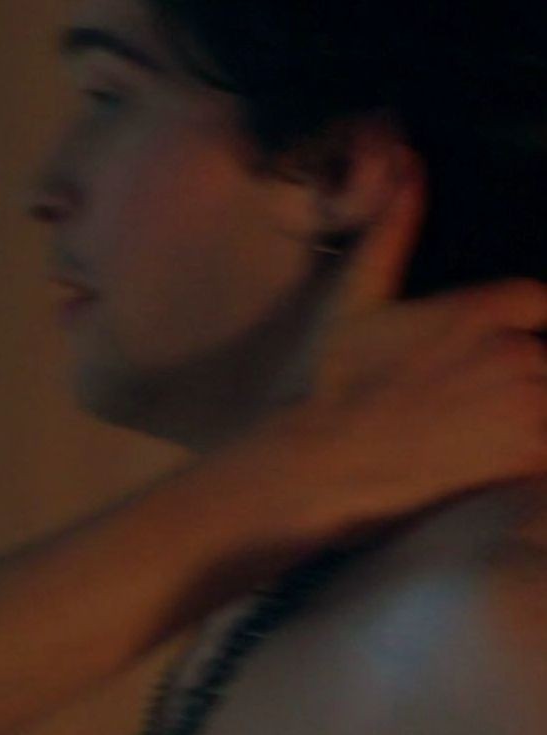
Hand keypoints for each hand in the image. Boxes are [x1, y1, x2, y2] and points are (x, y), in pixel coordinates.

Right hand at [250, 146, 546, 536]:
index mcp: (483, 308)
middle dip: (516, 377)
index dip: (516, 329)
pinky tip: (496, 458)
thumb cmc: (332, 382)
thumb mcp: (354, 301)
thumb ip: (393, 235)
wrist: (319, 461)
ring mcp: (524, 404)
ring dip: (525, 414)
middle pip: (544, 358)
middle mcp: (515, 351)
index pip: (536, 304)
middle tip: (465, 397)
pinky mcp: (522, 455)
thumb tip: (408, 165)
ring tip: (482, 428)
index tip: (483, 357)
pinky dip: (530, 452)